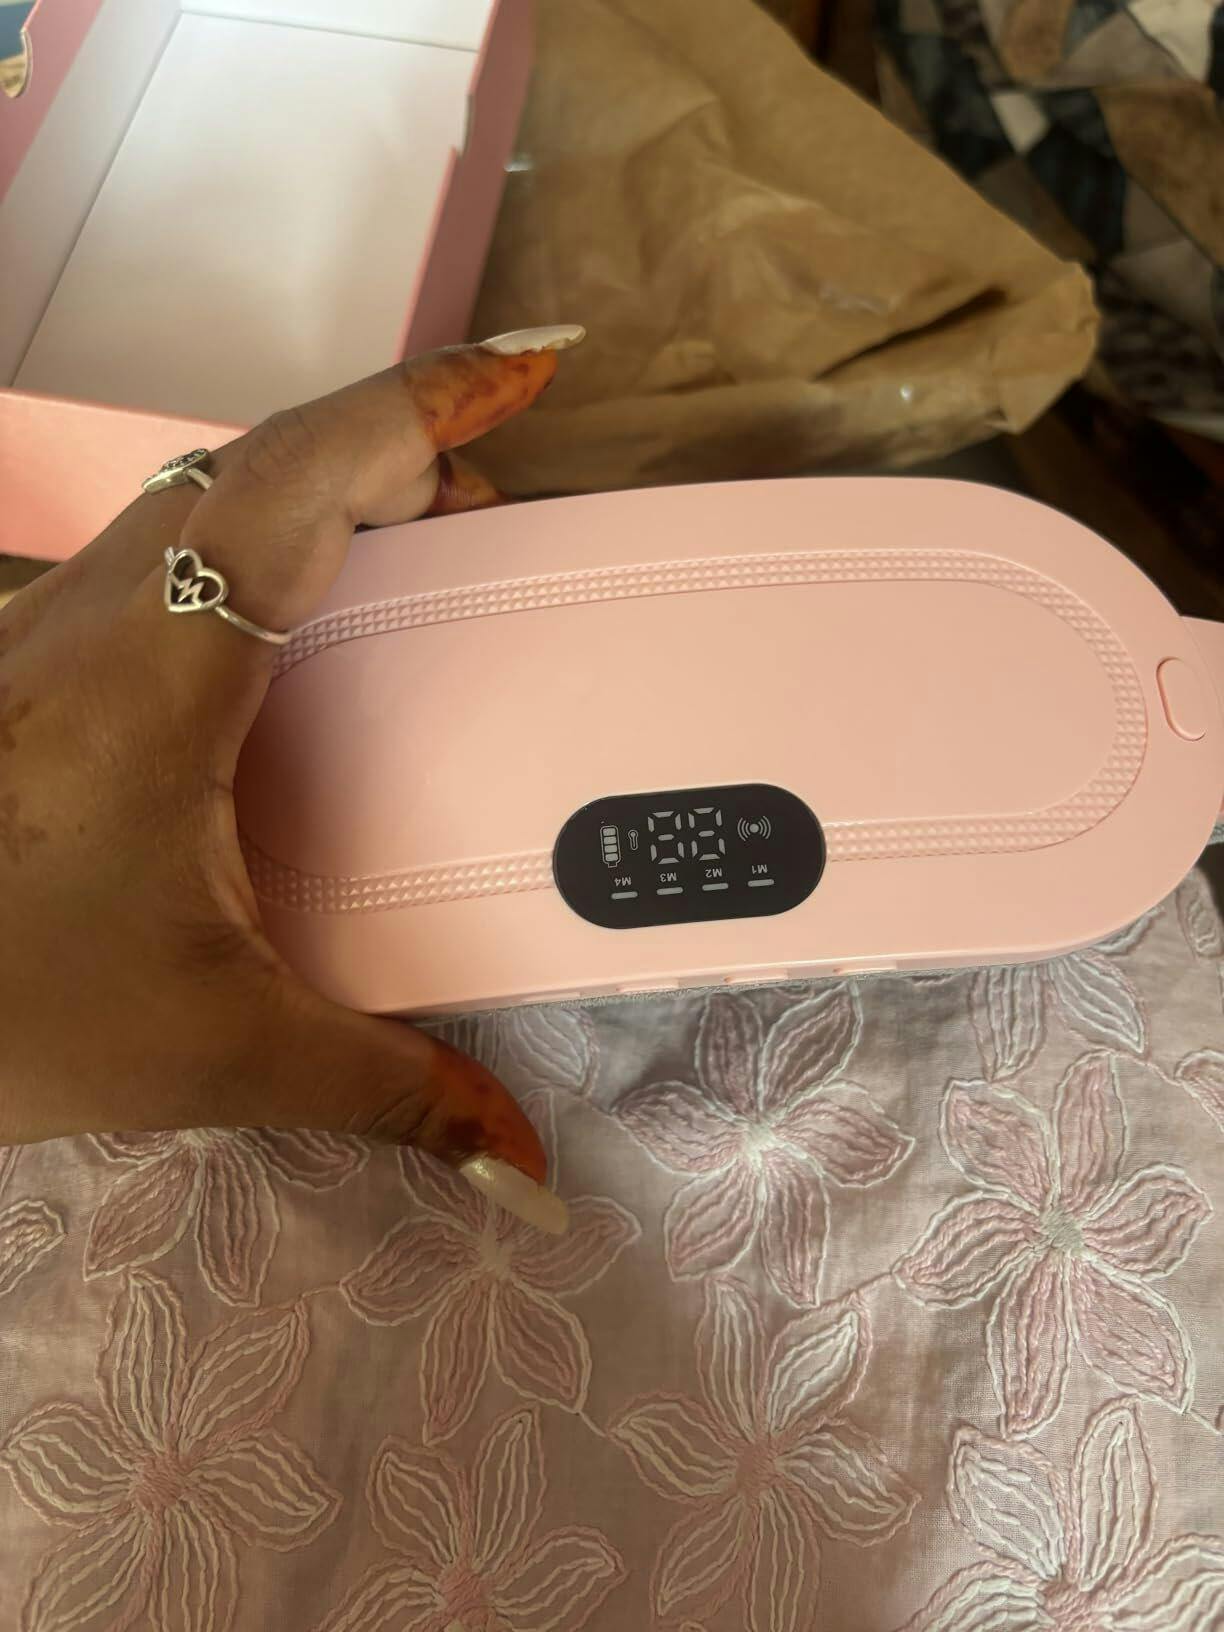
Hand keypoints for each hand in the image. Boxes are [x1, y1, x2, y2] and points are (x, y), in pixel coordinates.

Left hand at [0, 330, 583, 1231]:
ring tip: (424, 547)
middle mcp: (96, 613)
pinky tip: (298, 623)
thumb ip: (387, 1091)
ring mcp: (49, 624)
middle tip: (500, 514)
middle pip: (266, 461)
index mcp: (157, 675)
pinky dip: (263, 537)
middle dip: (402, 449)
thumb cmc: (6, 1009)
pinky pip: (167, 548)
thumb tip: (530, 1168)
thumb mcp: (213, 1052)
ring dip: (326, 486)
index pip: (301, 478)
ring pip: (204, 494)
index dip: (425, 404)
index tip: (535, 372)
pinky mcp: (31, 659)